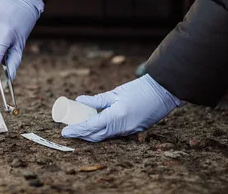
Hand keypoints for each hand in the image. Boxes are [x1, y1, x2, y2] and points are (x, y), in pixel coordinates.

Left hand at [61, 74, 183, 141]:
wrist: (162, 93)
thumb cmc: (139, 90)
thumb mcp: (116, 93)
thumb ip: (97, 99)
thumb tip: (80, 100)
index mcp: (116, 116)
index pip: (91, 126)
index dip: (77, 130)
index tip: (65, 131)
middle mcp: (121, 127)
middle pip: (96, 136)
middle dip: (81, 135)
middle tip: (69, 130)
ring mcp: (128, 131)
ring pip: (105, 136)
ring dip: (91, 134)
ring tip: (79, 128)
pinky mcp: (133, 130)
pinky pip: (114, 134)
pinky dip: (102, 131)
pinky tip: (96, 126)